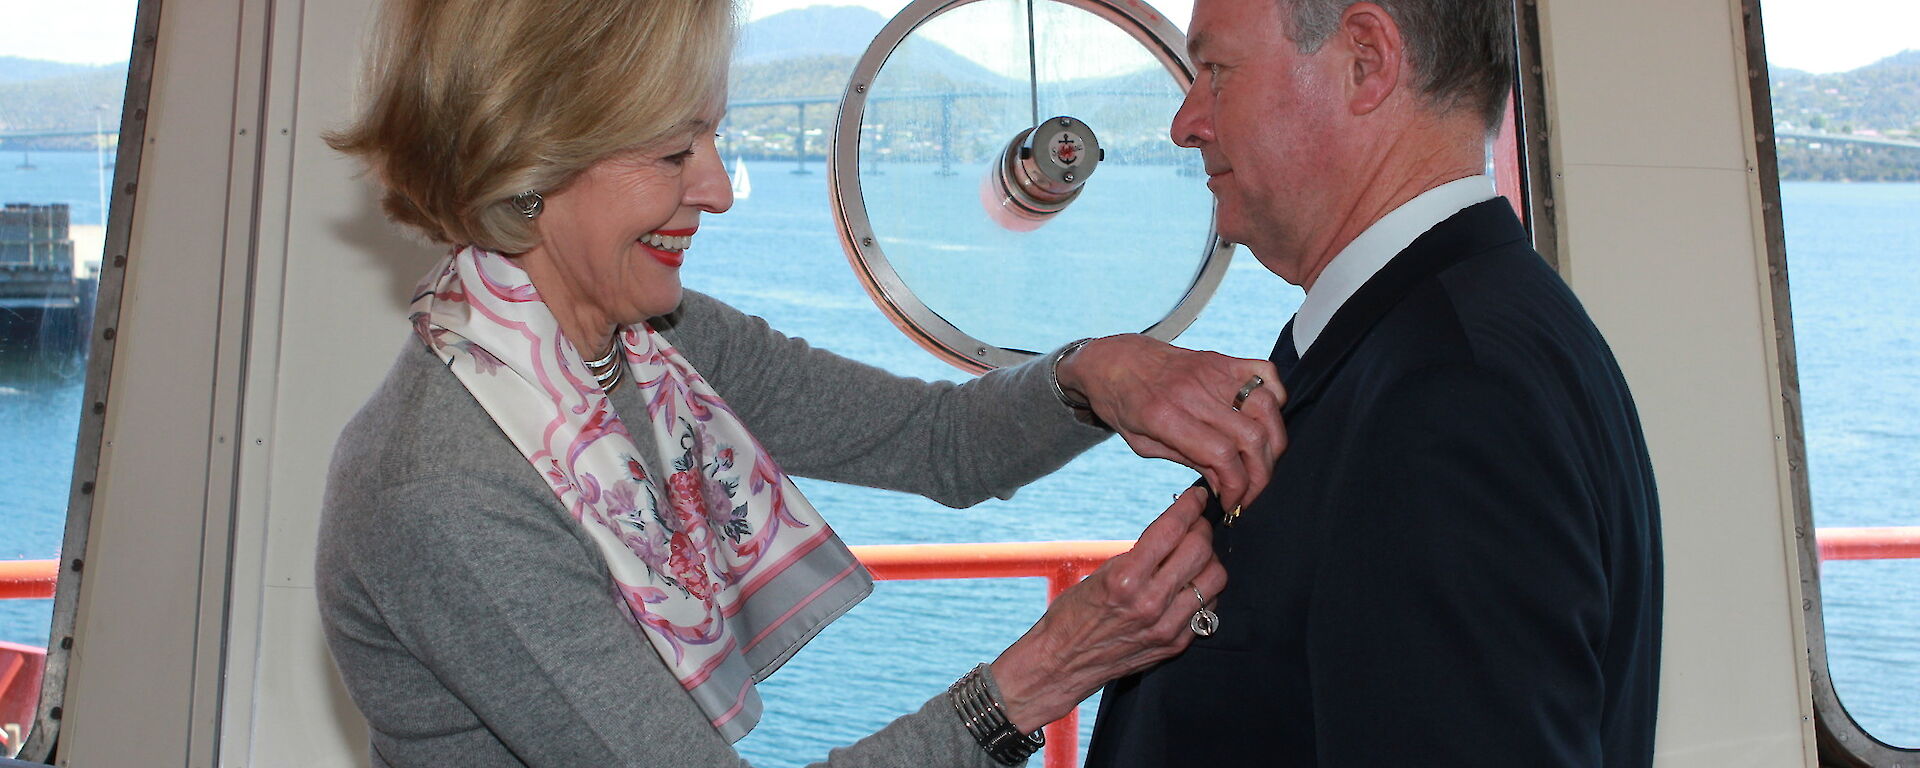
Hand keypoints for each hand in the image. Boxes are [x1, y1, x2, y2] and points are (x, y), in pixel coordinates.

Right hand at [987, 486, 1227, 730]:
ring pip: (1214, 579)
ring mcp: (1166, 626)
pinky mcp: (1175, 644)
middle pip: (1200, 550)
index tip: (1197, 496)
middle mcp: (1150, 602)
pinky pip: (1210, 608)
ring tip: (1196, 556)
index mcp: (1126, 578)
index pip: (1171, 530)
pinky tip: (1192, 584)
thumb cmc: (1074, 613)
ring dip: (1209, 560)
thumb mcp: (1101, 573)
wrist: (1063, 663)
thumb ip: (1140, 555)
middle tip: (1196, 525)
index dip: (1189, 506)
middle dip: (1201, 529)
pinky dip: (1206, 590)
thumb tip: (1175, 529)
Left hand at [1055, 334, 1285, 510]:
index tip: (1235, 502)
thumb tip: (1228, 486)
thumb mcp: (1144, 445)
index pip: (1221, 456)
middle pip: (1252, 436)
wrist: (1116, 360)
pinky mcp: (1225, 359)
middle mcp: (1194, 392)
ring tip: (1261, 462)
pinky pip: (1267, 373)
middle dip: (1261, 474)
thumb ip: (1189, 462)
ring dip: (1274, 442)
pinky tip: (1264, 421)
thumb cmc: (1125, 405)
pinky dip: (1277, 399)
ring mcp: (1213, 371)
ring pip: (1267, 407)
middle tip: (1253, 491)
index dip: (1237, 487)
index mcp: (1165, 416)